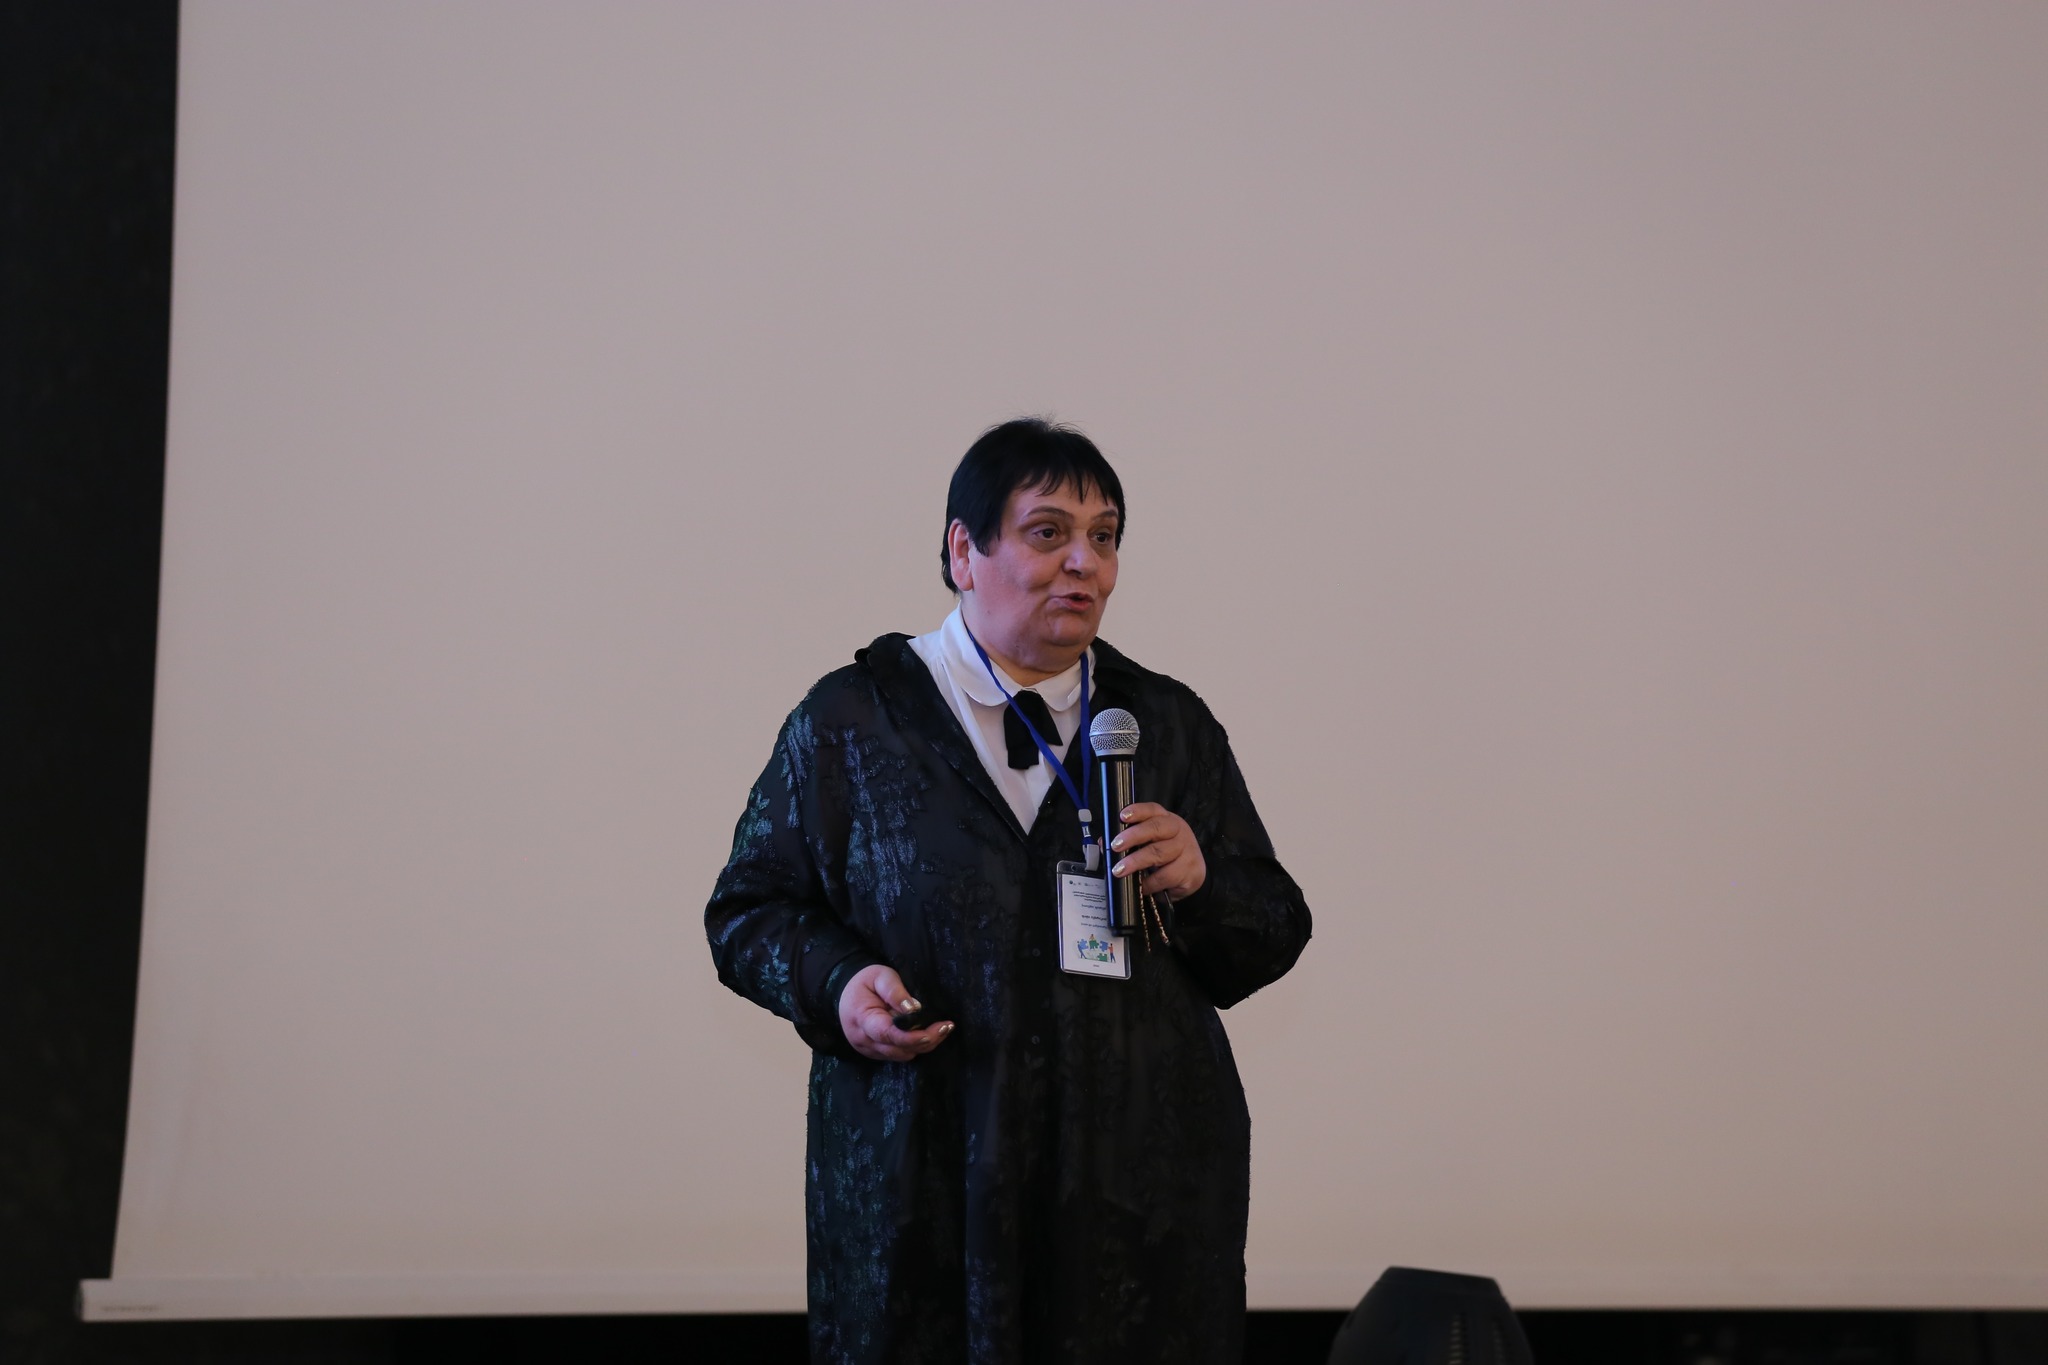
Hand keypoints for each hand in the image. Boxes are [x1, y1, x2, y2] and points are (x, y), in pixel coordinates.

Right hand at [838, 963, 953, 1061]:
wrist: (844, 992)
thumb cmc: (864, 981)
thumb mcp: (880, 976)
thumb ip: (896, 991)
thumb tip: (915, 1009)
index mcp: (862, 1019)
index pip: (888, 1034)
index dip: (912, 1037)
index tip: (934, 1031)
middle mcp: (864, 1040)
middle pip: (899, 1049)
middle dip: (925, 1040)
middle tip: (947, 1026)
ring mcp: (869, 1049)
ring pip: (901, 1055)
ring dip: (922, 1045)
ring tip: (941, 1028)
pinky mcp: (875, 1053)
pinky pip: (899, 1054)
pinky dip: (914, 1046)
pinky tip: (926, 1032)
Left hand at [1109, 802, 1205, 901]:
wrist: (1193, 875)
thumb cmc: (1166, 856)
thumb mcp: (1149, 845)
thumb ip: (1128, 842)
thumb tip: (1104, 844)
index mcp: (1167, 820)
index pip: (1153, 810)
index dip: (1137, 811)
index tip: (1122, 816)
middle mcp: (1179, 831)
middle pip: (1156, 828)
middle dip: (1133, 836)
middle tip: (1115, 846)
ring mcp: (1188, 850)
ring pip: (1160, 853)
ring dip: (1136, 862)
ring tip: (1120, 871)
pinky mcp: (1193, 871)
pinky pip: (1167, 876)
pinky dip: (1151, 883)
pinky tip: (1142, 887)